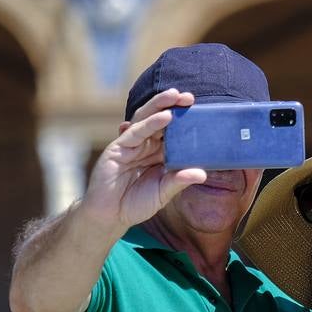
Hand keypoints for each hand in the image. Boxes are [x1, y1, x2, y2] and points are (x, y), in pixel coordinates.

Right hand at [81, 89, 207, 229]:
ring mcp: (131, 144)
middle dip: (173, 105)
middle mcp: (145, 144)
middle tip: (190, 97)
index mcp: (158, 153)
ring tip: (176, 95)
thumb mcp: (163, 192)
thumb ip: (179, 181)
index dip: (185, 120)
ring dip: (160, 105)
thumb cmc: (136, 203)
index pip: (173, 131)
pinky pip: (136, 132)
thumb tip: (203, 173)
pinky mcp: (118, 147)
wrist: (109, 216)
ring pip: (146, 118)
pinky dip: (150, 123)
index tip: (202, 111)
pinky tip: (164, 116)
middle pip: (159, 119)